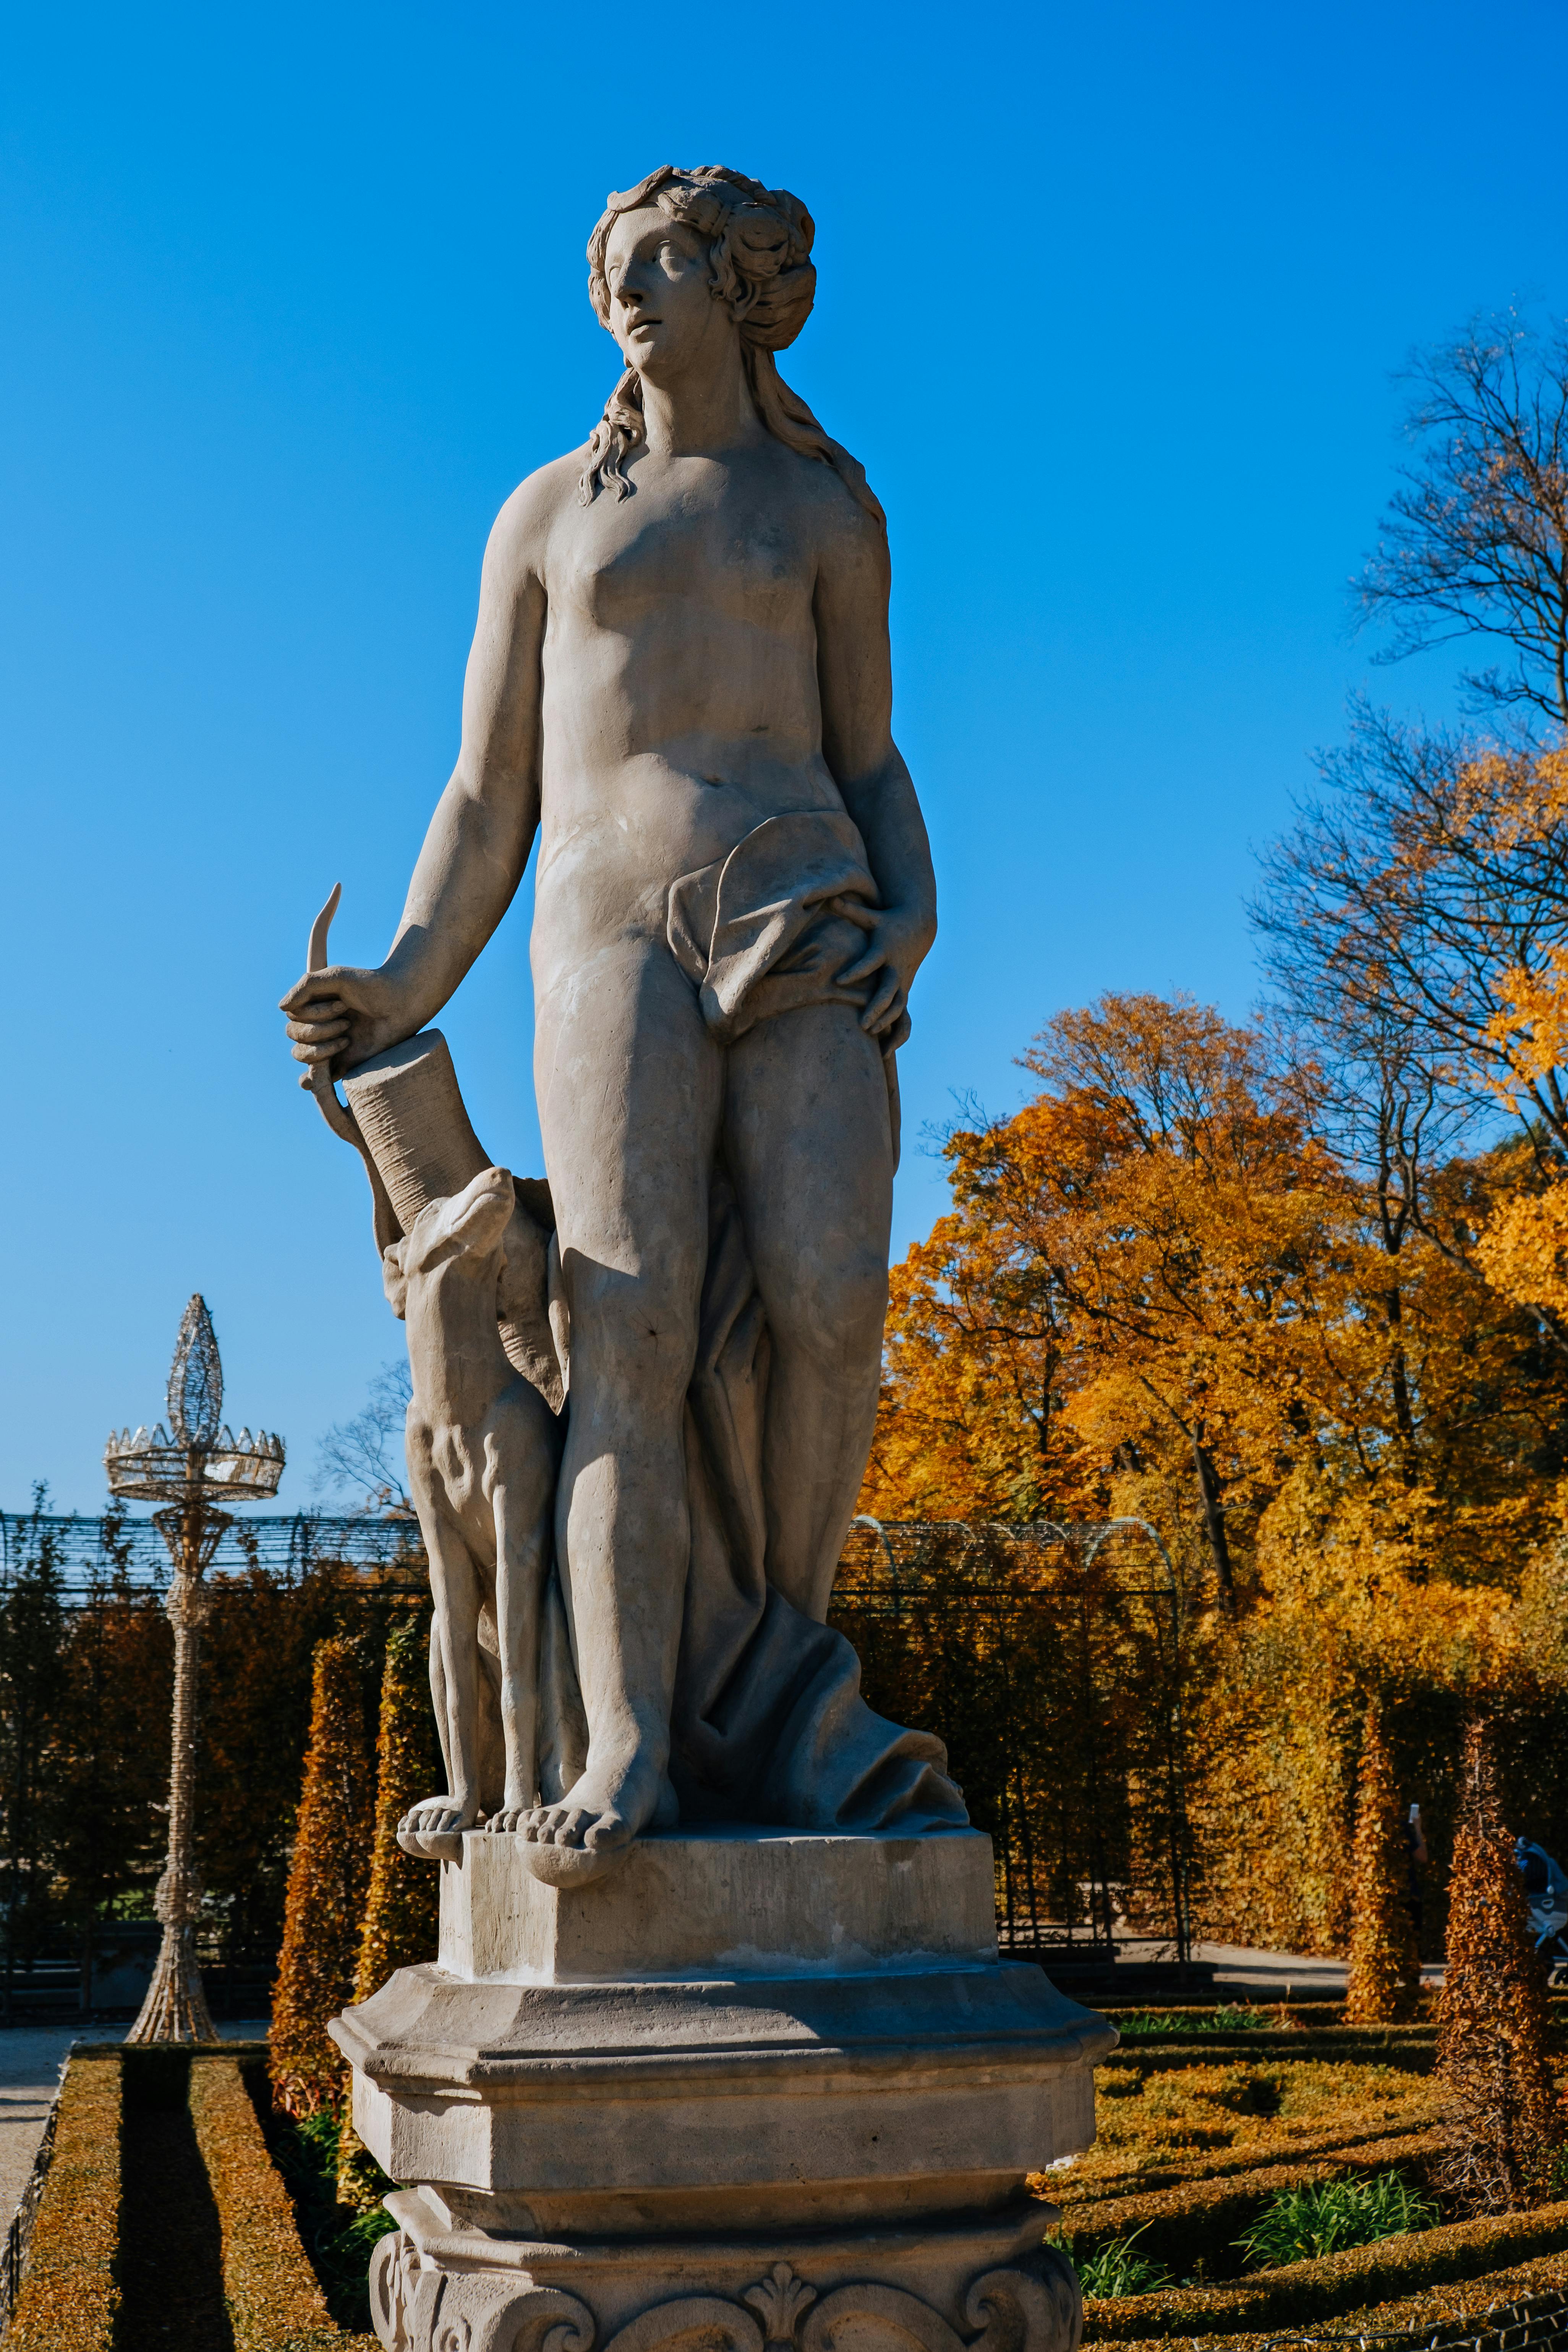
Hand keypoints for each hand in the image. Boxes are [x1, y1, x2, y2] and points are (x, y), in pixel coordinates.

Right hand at [278, 963, 409, 1084]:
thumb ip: (306, 986)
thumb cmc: (372, 985)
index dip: (313, 1013)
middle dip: (319, 1029)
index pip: (293, 1015)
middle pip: (295, 1035)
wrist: (402, 1004)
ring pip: (301, 1054)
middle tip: (348, 1020)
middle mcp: (318, 1024)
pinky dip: (309, 1079)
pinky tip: (311, 1079)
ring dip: (320, 1048)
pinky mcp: (342, 1063)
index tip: (342, 1004)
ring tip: (347, 1038)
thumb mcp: (336, 977)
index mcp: (314, 1004)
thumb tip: (281, 1008)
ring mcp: (328, 1044)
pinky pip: (316, 1077)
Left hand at [836, 902, 933, 1037]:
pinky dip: (898, 1033)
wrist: (919, 928)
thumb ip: (852, 910)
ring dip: (887, 1023)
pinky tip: (886, 1052)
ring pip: (899, 1006)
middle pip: (889, 991)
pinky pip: (904, 1016)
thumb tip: (831, 898)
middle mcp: (894, 969)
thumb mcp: (872, 917)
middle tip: (862, 1024)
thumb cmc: (888, 923)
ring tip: (872, 1038)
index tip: (839, 980)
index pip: (869, 962)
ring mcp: (902, 982)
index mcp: (883, 951)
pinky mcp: (904, 991)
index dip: (856, 970)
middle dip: (877, 1007)